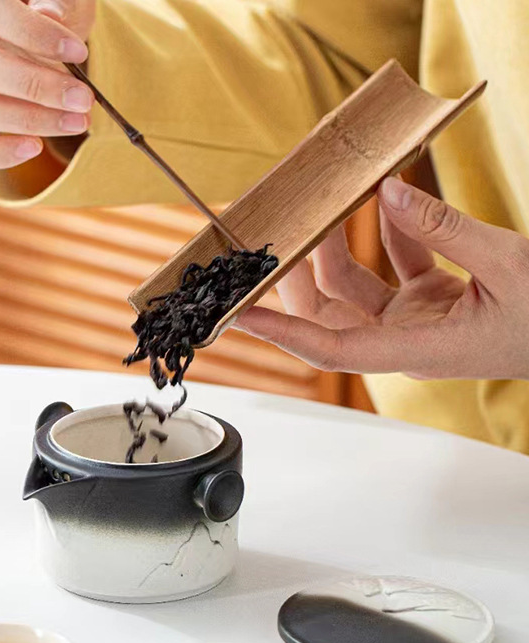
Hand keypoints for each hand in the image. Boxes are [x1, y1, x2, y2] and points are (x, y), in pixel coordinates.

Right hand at [0, 0, 95, 168]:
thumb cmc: (51, 17)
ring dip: (26, 120)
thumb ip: (59, 1)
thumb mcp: (64, 1)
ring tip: (75, 122)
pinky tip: (34, 147)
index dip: (33, 33)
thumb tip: (50, 15)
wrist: (38, 46)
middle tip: (83, 100)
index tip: (79, 53)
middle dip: (35, 87)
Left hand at [235, 178, 528, 380]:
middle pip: (328, 312)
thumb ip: (444, 228)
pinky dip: (389, 231)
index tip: (238, 313)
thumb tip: (389, 193)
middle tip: (278, 229)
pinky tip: (386, 196)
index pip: (330, 348)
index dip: (281, 332)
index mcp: (416, 350)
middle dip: (298, 271)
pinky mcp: (430, 301)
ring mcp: (415, 320)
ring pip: (354, 286)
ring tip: (329, 199)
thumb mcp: (507, 264)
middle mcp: (404, 339)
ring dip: (339, 243)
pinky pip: (395, 265)